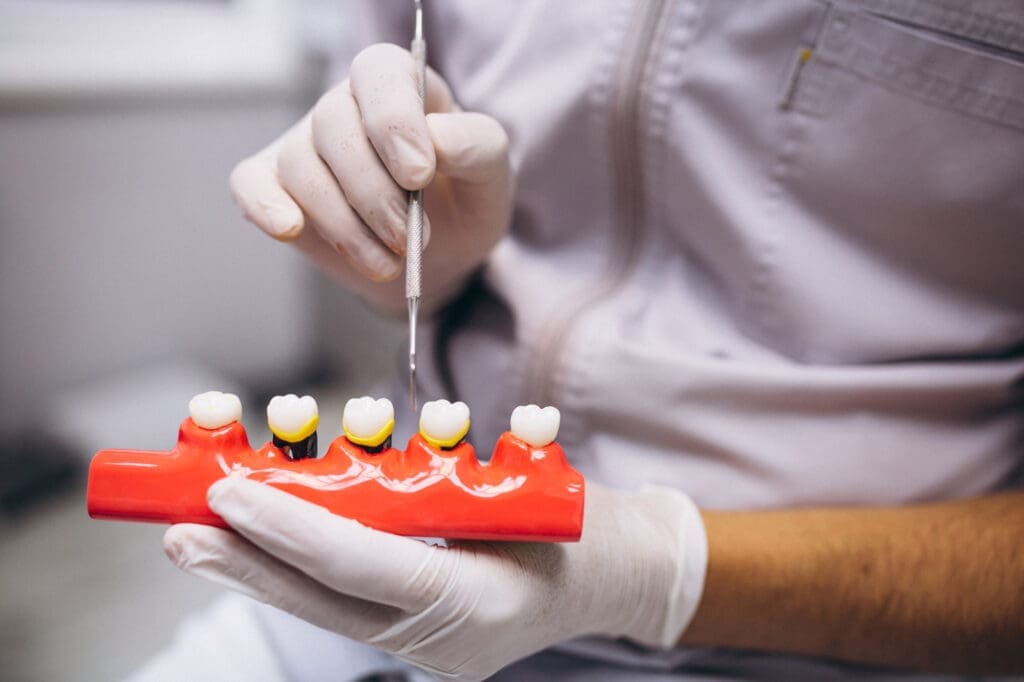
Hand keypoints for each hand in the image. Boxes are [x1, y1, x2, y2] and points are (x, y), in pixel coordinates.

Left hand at [163, 479, 707, 679]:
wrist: (622, 575)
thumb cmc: (583, 526)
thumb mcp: (527, 491)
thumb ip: (449, 492)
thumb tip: (355, 476)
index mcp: (479, 605)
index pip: (366, 567)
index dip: (292, 530)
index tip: (229, 497)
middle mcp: (443, 638)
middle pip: (325, 600)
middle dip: (247, 564)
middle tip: (179, 531)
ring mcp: (431, 647)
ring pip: (328, 604)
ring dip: (264, 566)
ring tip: (203, 535)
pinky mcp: (422, 635)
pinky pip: (349, 602)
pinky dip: (301, 571)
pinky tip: (259, 549)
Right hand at [229, 43, 512, 311]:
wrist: (438, 260)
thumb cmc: (463, 203)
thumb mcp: (491, 178)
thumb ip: (477, 147)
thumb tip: (437, 138)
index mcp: (401, 87)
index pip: (379, 71)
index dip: (393, 120)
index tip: (419, 176)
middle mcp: (347, 108)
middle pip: (334, 125)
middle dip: (375, 195)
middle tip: (411, 239)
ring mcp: (306, 145)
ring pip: (302, 167)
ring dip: (346, 225)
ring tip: (389, 262)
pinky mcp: (276, 186)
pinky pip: (250, 183)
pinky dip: (264, 205)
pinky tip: (290, 229)